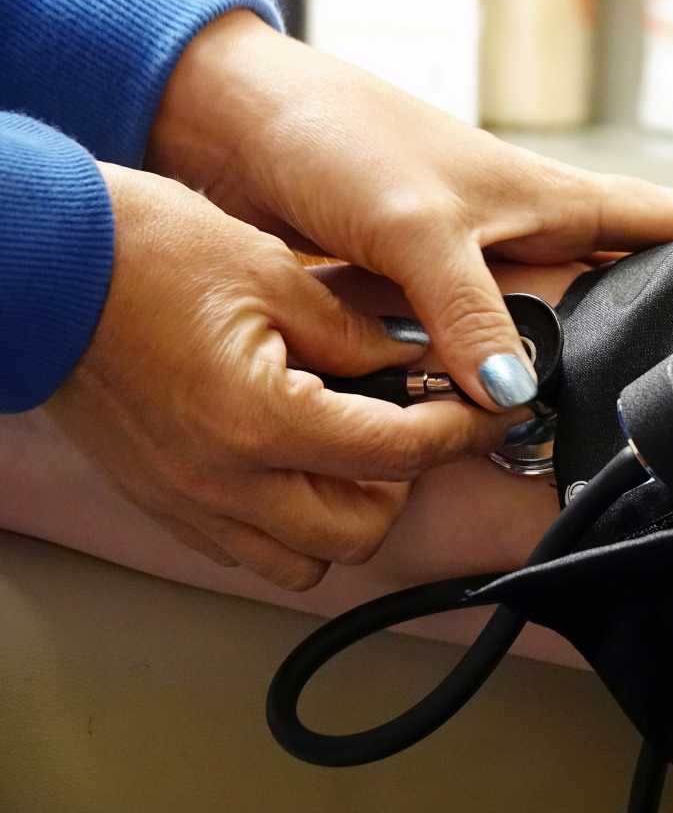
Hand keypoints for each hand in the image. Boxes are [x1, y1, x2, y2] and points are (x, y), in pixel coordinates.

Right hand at [44, 164, 527, 589]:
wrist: (39, 263)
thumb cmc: (143, 252)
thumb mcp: (274, 277)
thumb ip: (359, 334)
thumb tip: (421, 361)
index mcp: (259, 420)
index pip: (397, 453)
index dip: (458, 428)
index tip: (487, 408)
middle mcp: (221, 481)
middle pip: (358, 532)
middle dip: (402, 480)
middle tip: (409, 420)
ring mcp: (185, 501)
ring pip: (302, 561)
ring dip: (344, 514)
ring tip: (350, 446)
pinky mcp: (160, 501)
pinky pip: (244, 548)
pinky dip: (287, 522)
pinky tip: (294, 459)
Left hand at [146, 12, 672, 411]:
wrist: (236, 129)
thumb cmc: (341, 139)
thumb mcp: (420, 226)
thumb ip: (469, 312)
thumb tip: (513, 397)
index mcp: (547, 198)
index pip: (657, 219)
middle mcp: (519, 234)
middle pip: (610, 286)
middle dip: (650, 329)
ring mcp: (470, 268)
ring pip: (540, 328)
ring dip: (562, 369)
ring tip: (609, 425)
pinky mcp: (415, 296)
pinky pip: (468, 350)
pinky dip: (484, 382)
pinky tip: (491, 420)